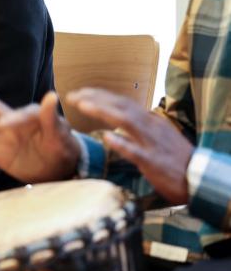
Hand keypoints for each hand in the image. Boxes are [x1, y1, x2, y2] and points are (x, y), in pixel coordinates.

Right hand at [0, 82, 79, 182]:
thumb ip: (50, 117)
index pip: (15, 115)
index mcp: (27, 115)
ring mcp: (3, 138)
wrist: (61, 170)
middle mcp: (12, 122)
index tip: (5, 127)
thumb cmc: (63, 147)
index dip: (11, 120)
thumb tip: (51, 95)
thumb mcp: (59, 133)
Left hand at [68, 88, 192, 203]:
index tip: (80, 92)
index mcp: (149, 120)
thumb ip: (139, 127)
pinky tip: (106, 137)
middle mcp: (150, 126)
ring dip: (103, 111)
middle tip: (72, 96)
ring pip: (125, 121)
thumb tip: (120, 120)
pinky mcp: (153, 162)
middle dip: (95, 98)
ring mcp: (151, 143)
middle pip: (120, 106)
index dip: (100, 95)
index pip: (122, 101)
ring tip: (82, 105)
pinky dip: (121, 143)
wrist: (199, 178)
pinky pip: (136, 151)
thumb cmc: (176, 159)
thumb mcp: (158, 136)